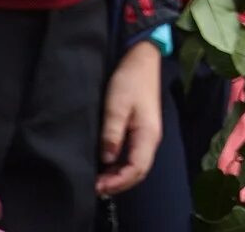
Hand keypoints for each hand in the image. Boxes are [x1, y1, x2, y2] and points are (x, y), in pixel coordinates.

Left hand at [96, 42, 161, 195]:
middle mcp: (150, 138)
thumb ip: (112, 133)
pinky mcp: (141, 129)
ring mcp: (147, 134)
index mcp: (148, 135)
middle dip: (118, 183)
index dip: (118, 182)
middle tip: (94, 187)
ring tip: (98, 179)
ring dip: (118, 175)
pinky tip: (106, 164)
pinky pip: (132, 154)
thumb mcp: (116, 105)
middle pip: (138, 171)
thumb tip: (106, 159)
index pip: (137, 169)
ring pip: (136, 164)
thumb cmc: (129, 80)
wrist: (142, 58)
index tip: (97, 187)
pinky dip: (120, 164)